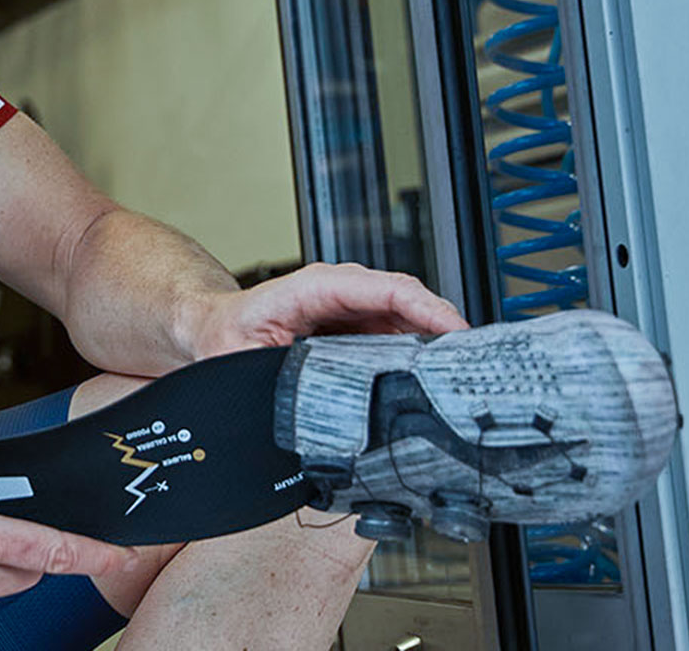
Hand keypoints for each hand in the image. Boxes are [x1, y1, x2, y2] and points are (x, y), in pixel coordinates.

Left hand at [188, 262, 467, 358]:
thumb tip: (301, 400)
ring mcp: (354, 310)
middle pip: (409, 302)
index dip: (426, 308)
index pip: (385, 288)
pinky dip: (424, 358)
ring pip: (411, 321)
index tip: (456, 332)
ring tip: (463, 382)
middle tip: (474, 368)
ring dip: (439, 347)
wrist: (213, 329)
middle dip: (446, 331)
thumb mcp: (239, 356)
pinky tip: (437, 384)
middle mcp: (342, 293)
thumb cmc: (225, 334)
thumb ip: (269, 373)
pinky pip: (401, 337)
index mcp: (317, 288)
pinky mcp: (360, 329)